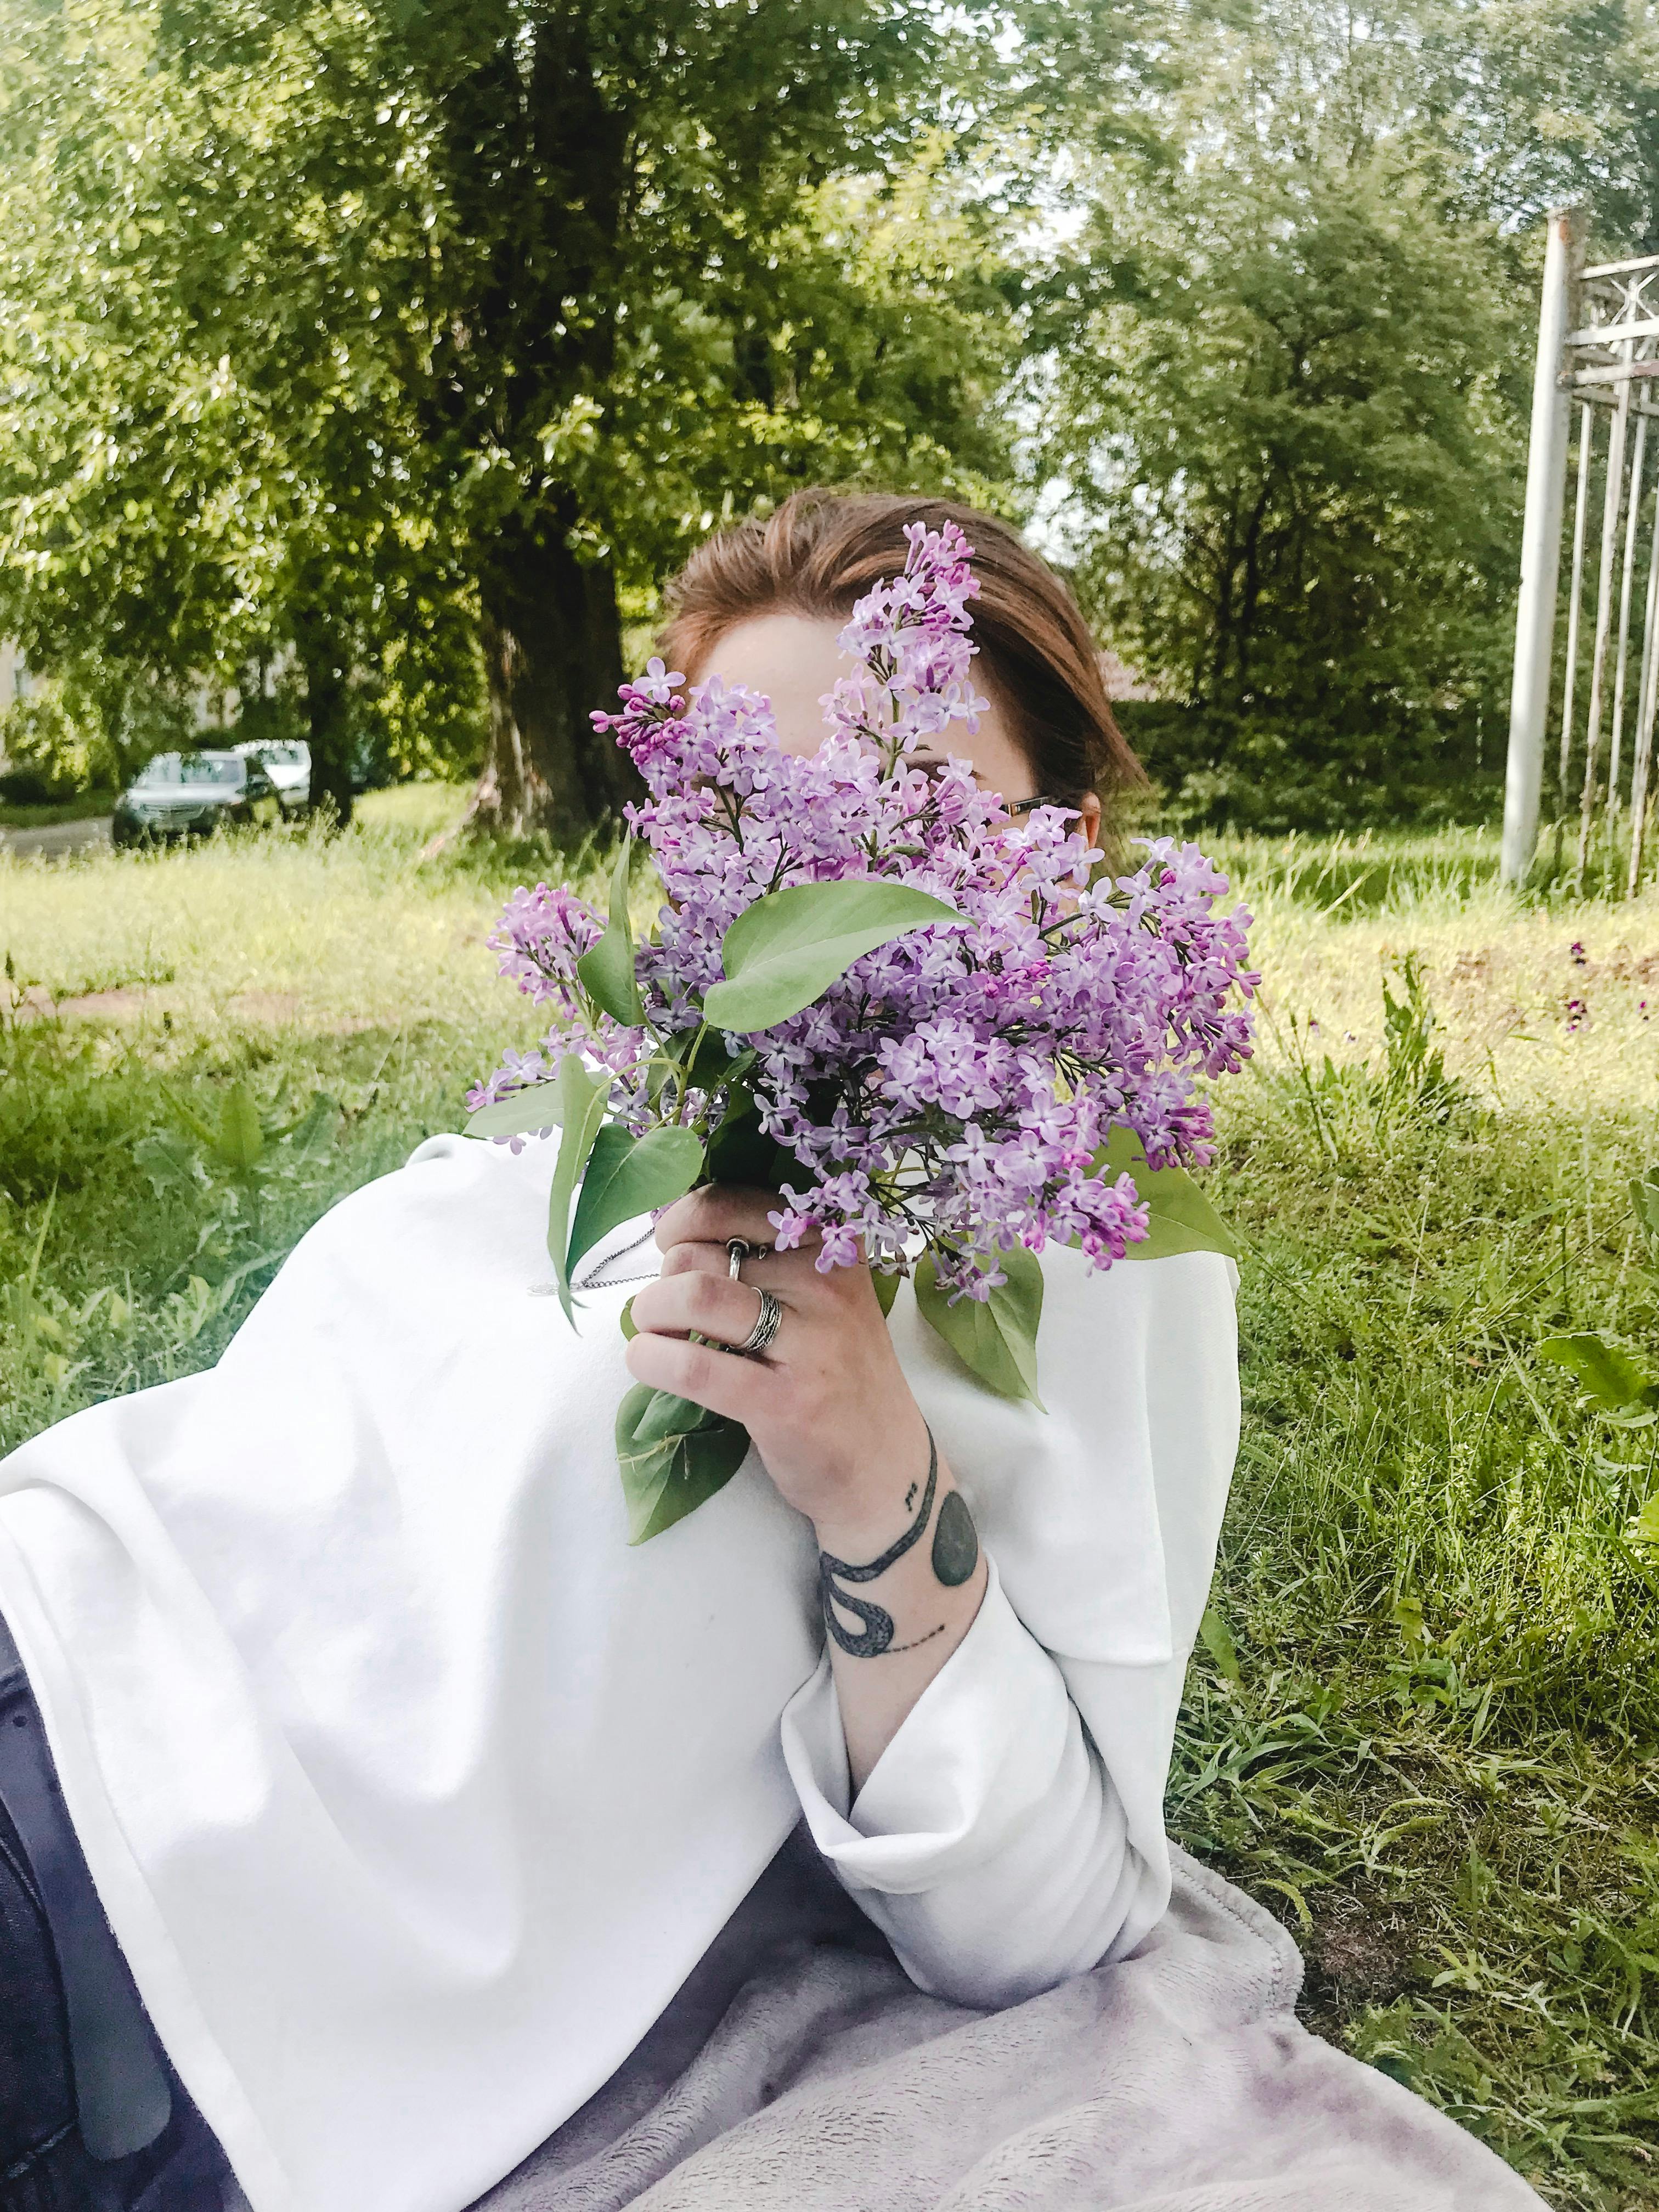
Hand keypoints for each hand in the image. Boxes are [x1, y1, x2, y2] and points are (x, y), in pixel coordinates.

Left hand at [624, 1184, 928, 1550]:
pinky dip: (651, 1360)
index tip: (674, 1246)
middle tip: (669, 1308)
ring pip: (693, 1295)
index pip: (733, 1201)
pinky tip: (648, 1363)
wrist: (884, 1468)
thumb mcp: (823, 1296)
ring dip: (651, 1312)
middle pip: (702, 1252)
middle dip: (665, 1278)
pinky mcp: (784, 1402)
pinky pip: (692, 1366)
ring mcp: (810, 1343)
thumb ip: (766, 1256)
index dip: (684, 1219)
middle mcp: (826, 1283)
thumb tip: (670, 1227)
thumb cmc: (837, 1374)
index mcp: (833, 1245)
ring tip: (654, 1332)